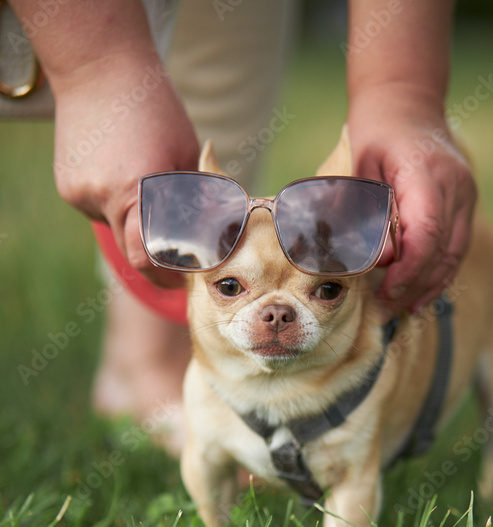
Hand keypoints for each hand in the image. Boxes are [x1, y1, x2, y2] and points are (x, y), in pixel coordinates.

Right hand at [51, 50, 199, 283]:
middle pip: (132, 251)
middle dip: (156, 256)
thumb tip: (210, 239)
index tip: (183, 279)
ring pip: (117, 229)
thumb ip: (193, 200)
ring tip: (145, 185)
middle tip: (177, 257)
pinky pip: (99, 211)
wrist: (97, 67)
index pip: (148, 258)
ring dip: (135, 222)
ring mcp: (81, 194)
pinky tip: (121, 171)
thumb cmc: (154, 108)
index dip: (167, 275)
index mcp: (137, 191)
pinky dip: (115, 204)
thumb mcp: (185, 155)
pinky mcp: (69, 188)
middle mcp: (104, 198)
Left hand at [347, 86, 476, 313]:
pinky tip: (420, 295)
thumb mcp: (359, 167)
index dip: (409, 270)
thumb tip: (382, 260)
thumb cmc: (375, 133)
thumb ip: (367, 212)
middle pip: (443, 250)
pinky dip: (439, 274)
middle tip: (385, 309)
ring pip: (454, 254)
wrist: (406, 103)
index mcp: (427, 172)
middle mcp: (455, 185)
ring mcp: (466, 195)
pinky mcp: (466, 205)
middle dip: (414, 286)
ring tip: (401, 309)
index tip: (387, 292)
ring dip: (429, 286)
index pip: (427, 233)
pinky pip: (456, 248)